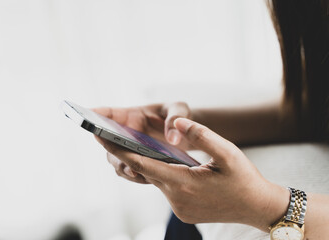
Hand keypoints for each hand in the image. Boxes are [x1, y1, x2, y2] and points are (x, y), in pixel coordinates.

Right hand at [92, 102, 192, 183]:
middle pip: (108, 142)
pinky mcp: (140, 164)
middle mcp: (126, 134)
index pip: (109, 114)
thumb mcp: (179, 109)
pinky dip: (137, 176)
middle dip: (109, 148)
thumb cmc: (178, 115)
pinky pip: (131, 172)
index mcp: (132, 116)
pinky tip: (149, 179)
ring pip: (117, 160)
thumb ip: (175, 118)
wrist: (186, 134)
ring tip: (135, 172)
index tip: (86, 113)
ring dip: (123, 166)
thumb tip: (172, 140)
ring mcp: (130, 150)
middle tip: (116, 153)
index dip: (96, 114)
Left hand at [97, 118, 289, 231]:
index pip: (141, 164)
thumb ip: (201, 135)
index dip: (118, 149)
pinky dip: (159, 175)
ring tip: (133, 145)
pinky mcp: (183, 212)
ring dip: (145, 165)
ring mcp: (178, 208)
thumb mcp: (227, 152)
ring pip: (154, 180)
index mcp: (183, 182)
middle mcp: (175, 198)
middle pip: (143, 172)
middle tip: (109, 136)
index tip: (98, 136)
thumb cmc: (244, 178)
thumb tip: (177, 123)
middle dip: (126, 154)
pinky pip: (164, 188)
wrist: (257, 207)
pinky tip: (161, 163)